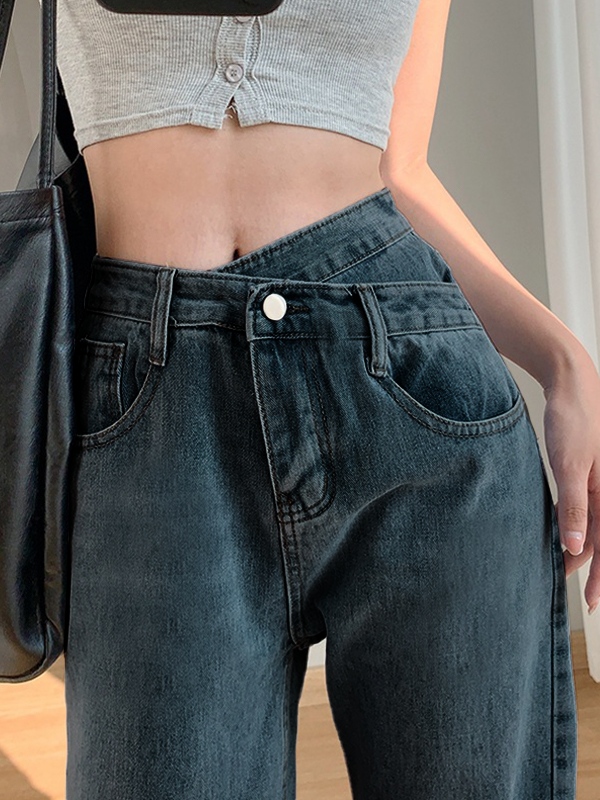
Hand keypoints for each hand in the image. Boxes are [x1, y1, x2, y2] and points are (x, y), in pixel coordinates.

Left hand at [542, 352, 599, 614]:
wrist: (571, 382)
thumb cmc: (574, 419)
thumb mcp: (570, 466)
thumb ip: (574, 508)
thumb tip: (577, 547)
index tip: (593, 602)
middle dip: (592, 565)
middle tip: (579, 593)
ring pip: (594, 522)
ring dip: (581, 544)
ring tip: (564, 565)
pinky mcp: (588, 470)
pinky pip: (585, 504)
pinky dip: (575, 522)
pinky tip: (563, 531)